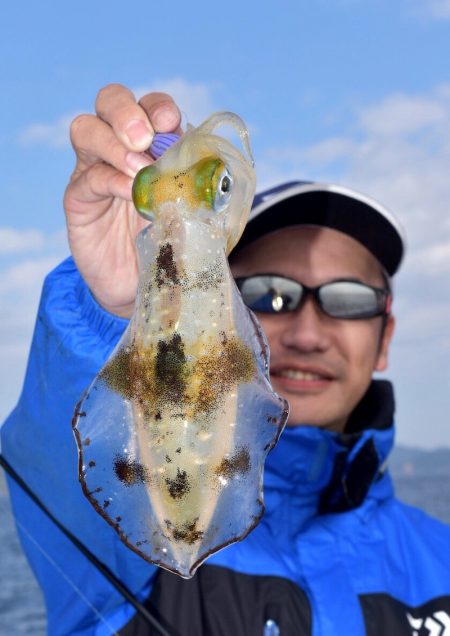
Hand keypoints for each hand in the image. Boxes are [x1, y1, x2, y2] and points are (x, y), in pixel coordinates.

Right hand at [64, 83, 180, 317]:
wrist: (138, 284)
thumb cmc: (166, 241)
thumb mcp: (190, 210)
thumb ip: (198, 187)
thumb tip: (220, 173)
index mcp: (150, 144)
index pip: (150, 106)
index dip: (159, 108)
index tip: (171, 124)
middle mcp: (117, 147)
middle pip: (109, 101)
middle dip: (127, 112)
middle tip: (144, 139)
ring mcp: (92, 169)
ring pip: (86, 129)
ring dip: (113, 143)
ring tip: (137, 169)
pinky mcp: (78, 198)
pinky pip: (87, 177)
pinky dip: (110, 180)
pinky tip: (129, 193)